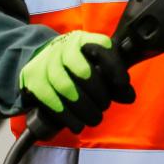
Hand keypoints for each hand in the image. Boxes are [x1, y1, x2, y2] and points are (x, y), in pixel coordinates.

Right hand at [19, 30, 134, 132]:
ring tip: (94, 119)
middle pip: (82, 71)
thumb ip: (113, 79)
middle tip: (105, 106)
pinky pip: (49, 99)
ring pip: (65, 87)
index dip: (114, 66)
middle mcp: (64, 46)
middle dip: (98, 93)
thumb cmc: (77, 64)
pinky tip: (76, 124)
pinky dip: (65, 115)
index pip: (102, 47)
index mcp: (84, 40)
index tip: (123, 84)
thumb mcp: (96, 63)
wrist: (43, 59)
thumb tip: (129, 97)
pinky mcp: (34, 77)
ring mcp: (47, 61)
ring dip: (82, 107)